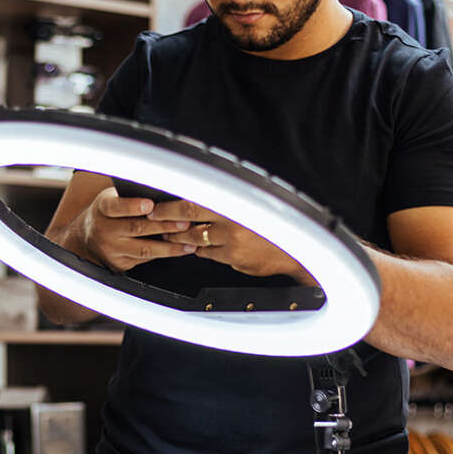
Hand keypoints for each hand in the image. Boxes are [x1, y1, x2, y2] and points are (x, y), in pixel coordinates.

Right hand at [77, 187, 198, 272]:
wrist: (87, 237)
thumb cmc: (109, 213)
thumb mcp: (112, 198)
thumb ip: (131, 196)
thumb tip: (163, 192)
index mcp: (103, 208)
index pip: (116, 207)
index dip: (133, 206)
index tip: (150, 204)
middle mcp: (105, 229)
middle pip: (136, 228)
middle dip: (164, 226)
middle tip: (184, 222)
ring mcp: (112, 249)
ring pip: (144, 249)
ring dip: (169, 246)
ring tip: (188, 242)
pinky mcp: (119, 263)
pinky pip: (145, 259)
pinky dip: (164, 254)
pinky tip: (180, 250)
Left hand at [148, 199, 314, 283]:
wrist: (298, 248)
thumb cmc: (276, 222)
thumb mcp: (254, 202)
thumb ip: (229, 200)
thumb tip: (201, 194)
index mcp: (235, 200)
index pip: (194, 198)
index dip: (172, 203)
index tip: (156, 204)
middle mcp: (232, 219)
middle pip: (189, 216)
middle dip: (167, 218)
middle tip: (153, 218)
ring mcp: (232, 241)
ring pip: (195, 238)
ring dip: (179, 236)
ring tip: (168, 234)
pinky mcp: (234, 259)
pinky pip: (208, 253)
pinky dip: (199, 248)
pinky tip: (193, 245)